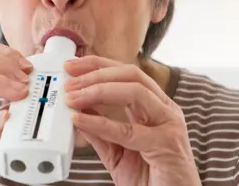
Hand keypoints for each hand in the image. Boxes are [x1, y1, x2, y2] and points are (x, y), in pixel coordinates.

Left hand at [64, 56, 200, 185]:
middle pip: (131, 74)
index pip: (126, 73)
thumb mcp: (117, 150)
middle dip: (96, 73)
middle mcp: (164, 110)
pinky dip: (101, 123)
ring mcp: (168, 125)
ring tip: (73, 98)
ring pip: (134, 92)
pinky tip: (81, 121)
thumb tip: (77, 110)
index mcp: (154, 106)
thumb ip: (100, 131)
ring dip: (98, 91)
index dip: (98, 65)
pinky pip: (129, 130)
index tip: (72, 66)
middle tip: (69, 81)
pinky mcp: (166, 145)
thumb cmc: (152, 179)